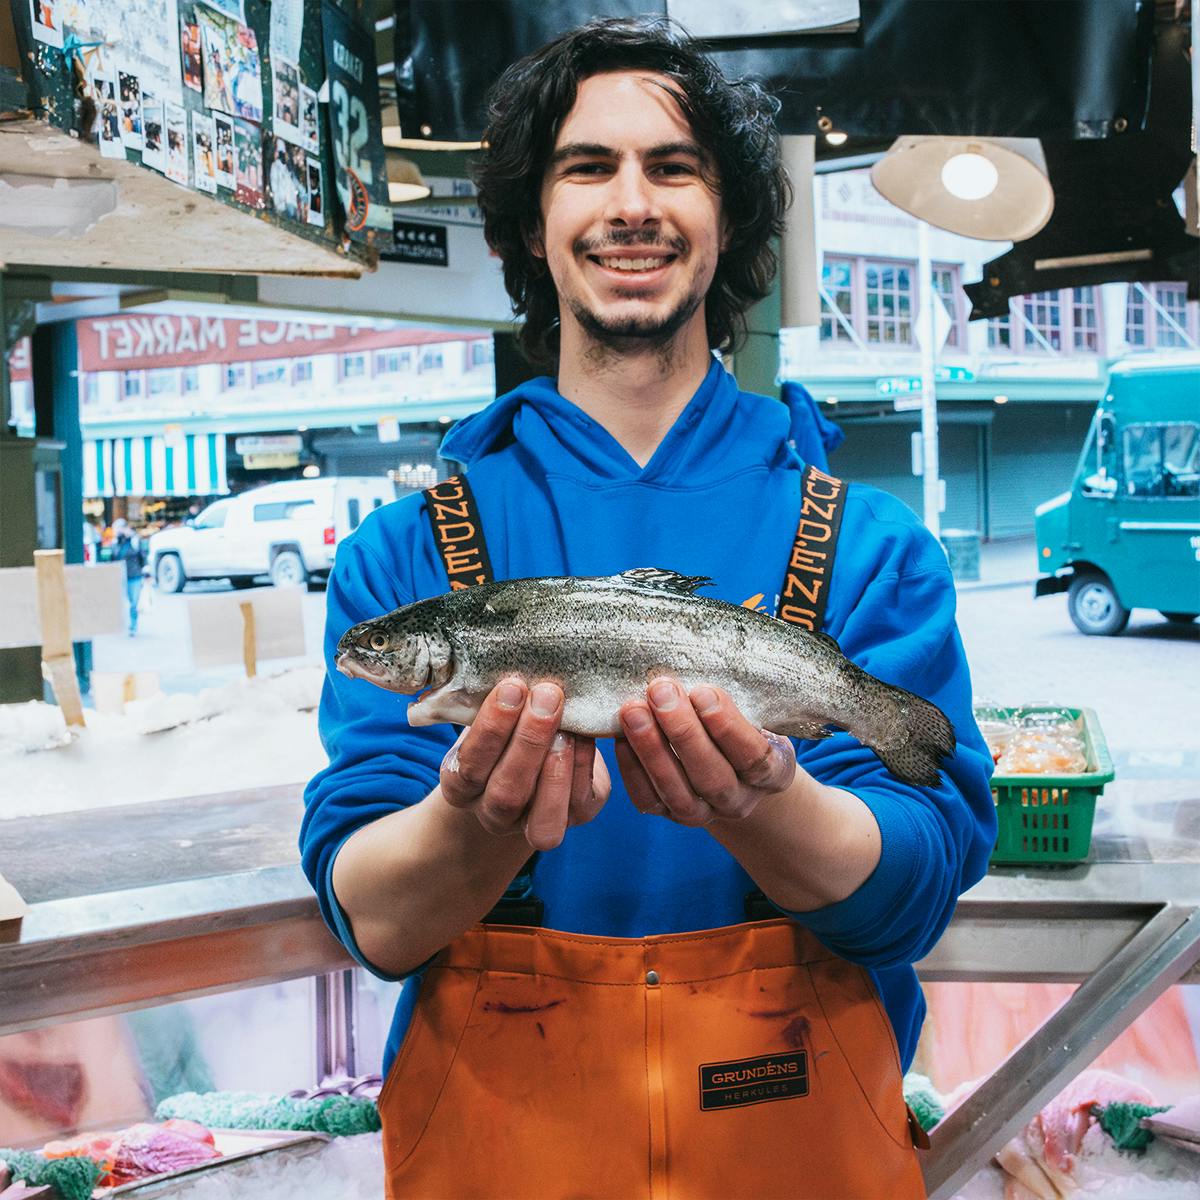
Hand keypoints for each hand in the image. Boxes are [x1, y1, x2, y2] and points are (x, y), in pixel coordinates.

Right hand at [439, 677, 610, 850]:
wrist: (531, 760)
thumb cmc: (504, 725)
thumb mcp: (488, 714)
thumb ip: (489, 701)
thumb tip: (502, 666)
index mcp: (461, 786)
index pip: (469, 767)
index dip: (491, 729)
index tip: (512, 686)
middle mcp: (493, 813)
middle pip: (506, 793)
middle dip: (528, 742)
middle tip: (547, 695)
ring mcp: (532, 822)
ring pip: (543, 815)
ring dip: (556, 765)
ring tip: (567, 723)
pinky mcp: (575, 817)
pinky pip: (578, 804)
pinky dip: (583, 767)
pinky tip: (585, 735)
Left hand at [616, 678, 796, 825]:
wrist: (735, 770)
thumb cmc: (745, 725)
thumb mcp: (757, 711)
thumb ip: (740, 696)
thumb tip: (700, 656)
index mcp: (773, 774)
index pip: (753, 756)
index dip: (728, 726)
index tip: (703, 691)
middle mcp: (740, 800)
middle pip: (712, 776)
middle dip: (683, 732)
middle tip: (660, 691)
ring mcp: (705, 814)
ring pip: (678, 792)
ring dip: (652, 749)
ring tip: (633, 710)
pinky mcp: (671, 815)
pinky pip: (649, 800)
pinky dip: (632, 770)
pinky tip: (621, 738)